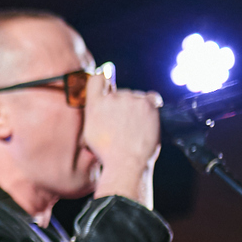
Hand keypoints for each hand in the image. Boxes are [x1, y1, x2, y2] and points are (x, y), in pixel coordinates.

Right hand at [82, 77, 162, 206]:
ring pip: (135, 97)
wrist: (126, 163)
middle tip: (122, 124)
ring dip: (135, 108)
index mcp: (95, 104)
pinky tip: (147, 118)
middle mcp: (112, 97)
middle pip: (119, 92)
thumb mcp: (90, 131)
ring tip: (134, 128)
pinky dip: (150, 105)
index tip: (107, 87)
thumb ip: (94, 112)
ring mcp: (131, 99)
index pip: (97, 79)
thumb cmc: (108, 152)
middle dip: (121, 105)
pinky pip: (151, 97)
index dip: (103, 82)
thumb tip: (100, 101)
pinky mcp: (147, 104)